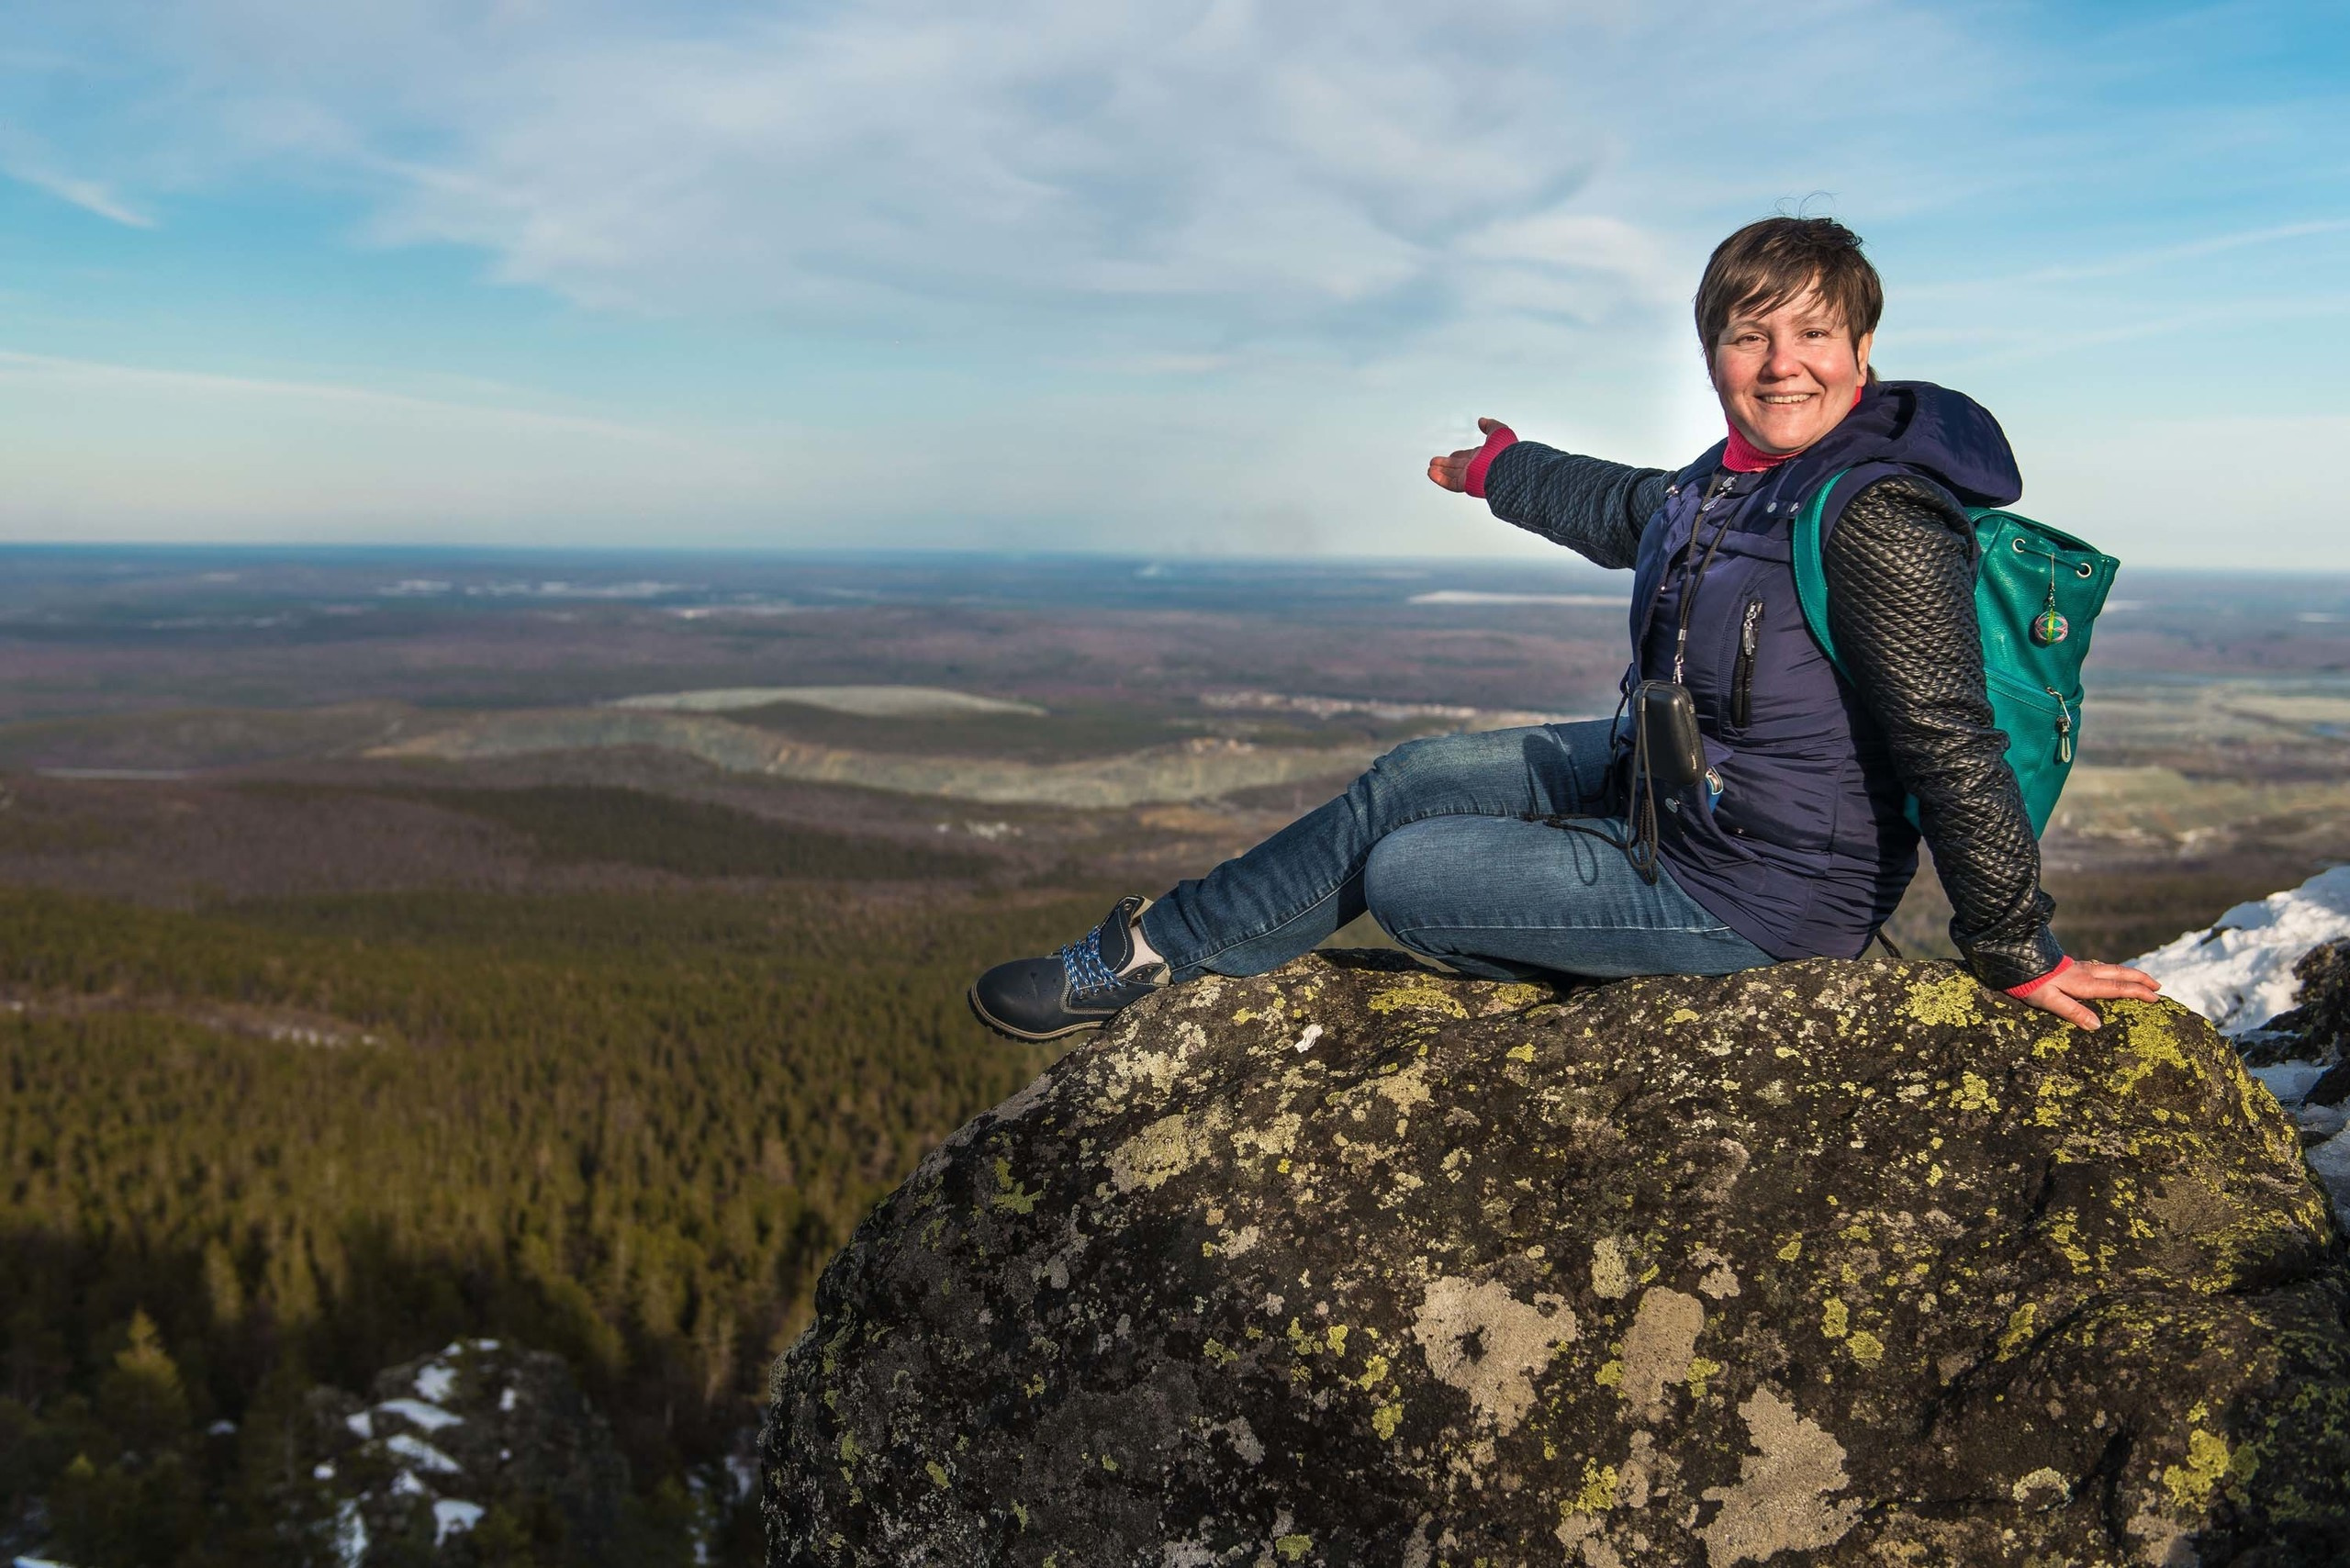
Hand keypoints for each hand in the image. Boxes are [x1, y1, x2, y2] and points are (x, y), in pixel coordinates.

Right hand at [1427, 416, 1507, 491]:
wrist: (1506, 466)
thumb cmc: (1505, 450)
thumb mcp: (1499, 431)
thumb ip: (1490, 425)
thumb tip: (1483, 421)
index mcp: (1484, 455)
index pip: (1468, 456)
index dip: (1459, 455)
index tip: (1452, 454)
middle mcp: (1477, 466)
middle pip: (1457, 466)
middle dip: (1446, 464)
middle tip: (1436, 462)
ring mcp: (1472, 476)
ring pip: (1452, 474)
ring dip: (1440, 471)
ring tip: (1430, 469)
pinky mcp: (1467, 484)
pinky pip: (1451, 483)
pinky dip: (1440, 479)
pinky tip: (1432, 474)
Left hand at [2010, 959, 2161, 1030]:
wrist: (2016, 960)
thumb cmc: (2030, 984)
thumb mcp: (2049, 1001)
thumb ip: (2073, 1012)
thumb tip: (2097, 1025)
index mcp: (2085, 984)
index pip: (2119, 989)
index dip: (2139, 993)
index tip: (2156, 999)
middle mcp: (2086, 973)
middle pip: (2120, 974)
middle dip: (2141, 979)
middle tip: (2158, 986)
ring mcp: (2079, 968)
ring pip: (2112, 968)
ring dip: (2130, 973)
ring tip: (2142, 979)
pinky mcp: (2071, 966)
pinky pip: (2101, 967)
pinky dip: (2115, 971)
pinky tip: (2112, 973)